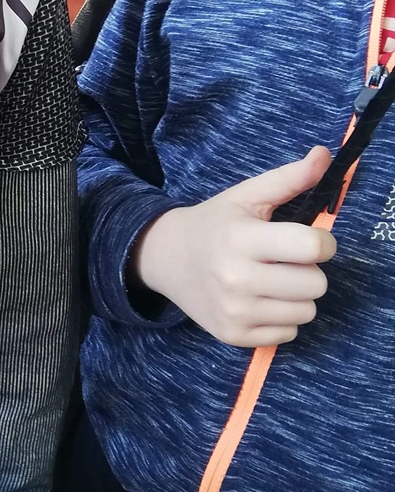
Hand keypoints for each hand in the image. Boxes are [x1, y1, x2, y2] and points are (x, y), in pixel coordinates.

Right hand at [133, 147, 337, 348]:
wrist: (166, 258)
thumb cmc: (215, 224)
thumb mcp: (246, 196)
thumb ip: (289, 178)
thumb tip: (324, 155)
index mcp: (242, 239)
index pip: (312, 247)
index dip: (322, 242)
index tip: (310, 240)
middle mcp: (236, 279)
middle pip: (315, 284)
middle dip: (308, 270)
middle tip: (285, 261)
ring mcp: (234, 312)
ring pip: (306, 312)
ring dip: (297, 296)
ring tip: (273, 281)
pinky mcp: (233, 336)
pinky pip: (288, 334)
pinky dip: (281, 318)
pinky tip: (260, 301)